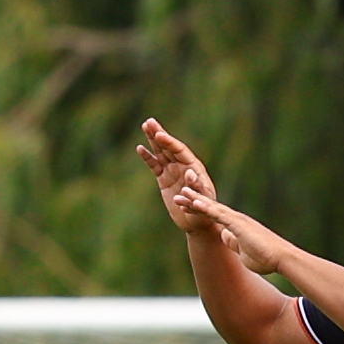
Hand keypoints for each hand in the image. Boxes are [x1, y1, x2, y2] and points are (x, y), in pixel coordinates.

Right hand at [138, 118, 218, 233]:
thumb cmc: (204, 211)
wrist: (197, 222)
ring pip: (161, 152)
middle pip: (169, 147)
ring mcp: (173, 172)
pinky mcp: (165, 180)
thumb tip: (189, 173)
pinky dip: (148, 157)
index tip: (159, 135)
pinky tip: (140, 148)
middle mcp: (183, 166)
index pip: (179, 151)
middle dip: (159, 134)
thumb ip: (196, 186)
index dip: (169, 142)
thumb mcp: (203, 199)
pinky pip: (155, 165)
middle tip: (149, 122)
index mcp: (194, 167)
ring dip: (153, 140)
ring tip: (145, 125)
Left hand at [172, 191, 293, 274]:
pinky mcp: (238, 224)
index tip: (186, 206)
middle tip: (179, 194)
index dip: (199, 210)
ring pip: (212, 207)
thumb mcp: (243, 252)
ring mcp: (237, 220)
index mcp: (236, 226)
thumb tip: (224, 237)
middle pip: (211, 208)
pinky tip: (194, 202)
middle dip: (194, 201)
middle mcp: (236, 219)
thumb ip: (233, 243)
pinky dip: (206, 208)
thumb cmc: (266, 258)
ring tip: (182, 192)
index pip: (213, 216)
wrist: (281, 258)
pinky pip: (218, 214)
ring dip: (196, 200)